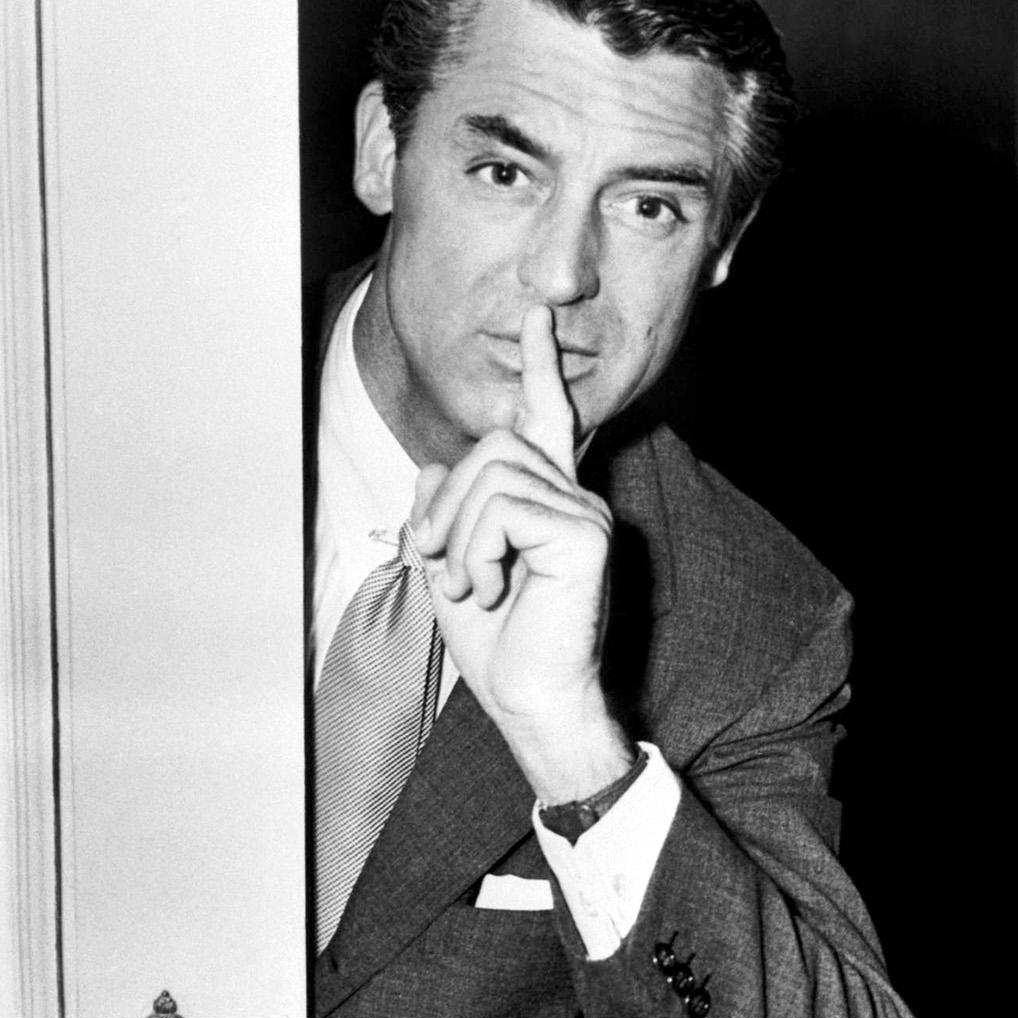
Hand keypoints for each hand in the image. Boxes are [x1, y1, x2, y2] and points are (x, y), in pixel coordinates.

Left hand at [410, 305, 633, 802]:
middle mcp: (575, 496)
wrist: (532, 701)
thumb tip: (433, 466)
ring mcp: (584, 511)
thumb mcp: (451, 567)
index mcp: (548, 501)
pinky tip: (491, 590)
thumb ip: (444, 513)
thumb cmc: (500, 647)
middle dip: (446, 504)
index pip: (546, 419)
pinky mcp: (584, 532)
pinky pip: (502, 508)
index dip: (540, 368)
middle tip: (445, 569)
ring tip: (473, 588)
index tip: (536, 315)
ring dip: (459, 538)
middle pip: (490, 444)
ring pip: (490, 473)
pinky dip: (476, 552)